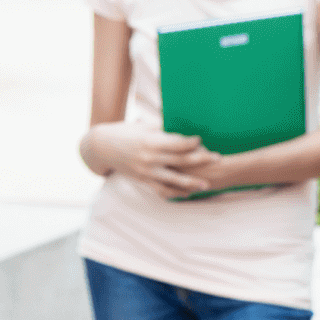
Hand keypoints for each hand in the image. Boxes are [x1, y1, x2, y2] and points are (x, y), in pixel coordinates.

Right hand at [86, 121, 220, 197]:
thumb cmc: (126, 132)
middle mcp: (150, 158)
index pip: (177, 143)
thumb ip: (164, 129)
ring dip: (191, 183)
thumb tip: (184, 125)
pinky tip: (188, 194)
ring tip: (207, 185)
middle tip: (218, 158)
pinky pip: (161, 189)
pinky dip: (175, 193)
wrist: (101, 147)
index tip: (202, 140)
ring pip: (173, 180)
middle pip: (181, 160)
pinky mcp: (143, 180)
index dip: (192, 142)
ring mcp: (147, 171)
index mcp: (151, 142)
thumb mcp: (145, 127)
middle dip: (201, 160)